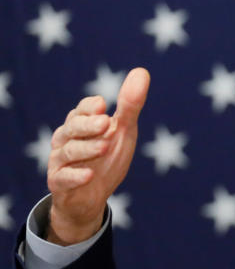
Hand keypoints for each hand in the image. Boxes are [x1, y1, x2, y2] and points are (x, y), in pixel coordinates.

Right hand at [46, 68, 149, 244]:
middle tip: (106, 124)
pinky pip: (63, 178)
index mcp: (80, 124)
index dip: (89, 108)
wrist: (91, 197)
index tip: (102, 105)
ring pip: (69, 151)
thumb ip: (130, 105)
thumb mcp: (122, 132)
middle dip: (88, 125)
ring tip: (105, 146)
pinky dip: (76, 176)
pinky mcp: (59, 183)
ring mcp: (60, 161)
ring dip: (87, 148)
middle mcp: (66, 139)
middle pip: (73, 127)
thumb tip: (142, 71)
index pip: (81, 110)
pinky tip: (89, 175)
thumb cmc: (106, 158)